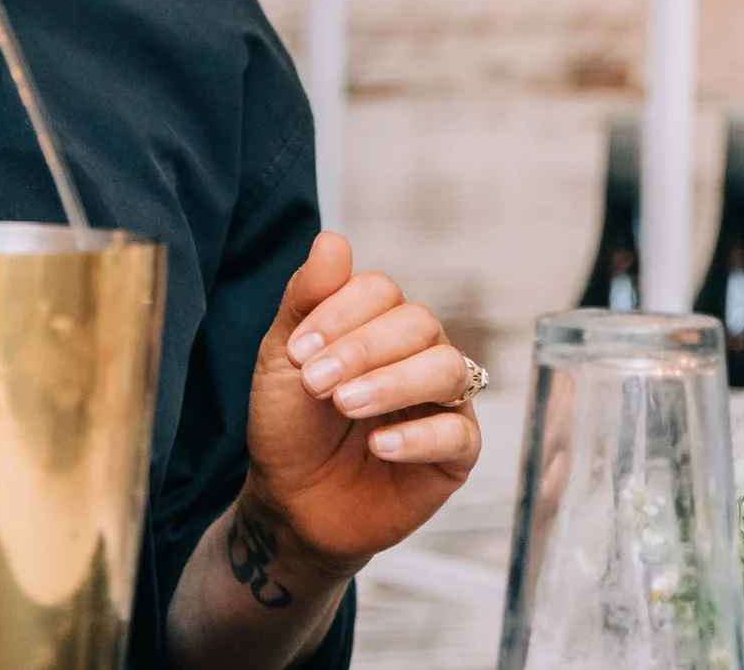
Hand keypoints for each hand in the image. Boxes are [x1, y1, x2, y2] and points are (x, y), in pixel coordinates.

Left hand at [242, 232, 479, 571]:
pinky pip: (460, 432)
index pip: (380, 290)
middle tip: (316, 382)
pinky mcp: (456, 453)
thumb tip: (333, 240)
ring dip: (392, 383)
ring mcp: (442, 401)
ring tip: (345, 406)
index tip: (298, 351)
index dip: (340, 312)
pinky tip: (379, 446)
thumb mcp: (282, 359)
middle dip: (362, 349)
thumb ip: (306, 299)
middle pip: (418, 323)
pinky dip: (418, 435)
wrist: (291, 503)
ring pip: (447, 369)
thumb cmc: (288, 426)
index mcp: (377, 323)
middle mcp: (418, 353)